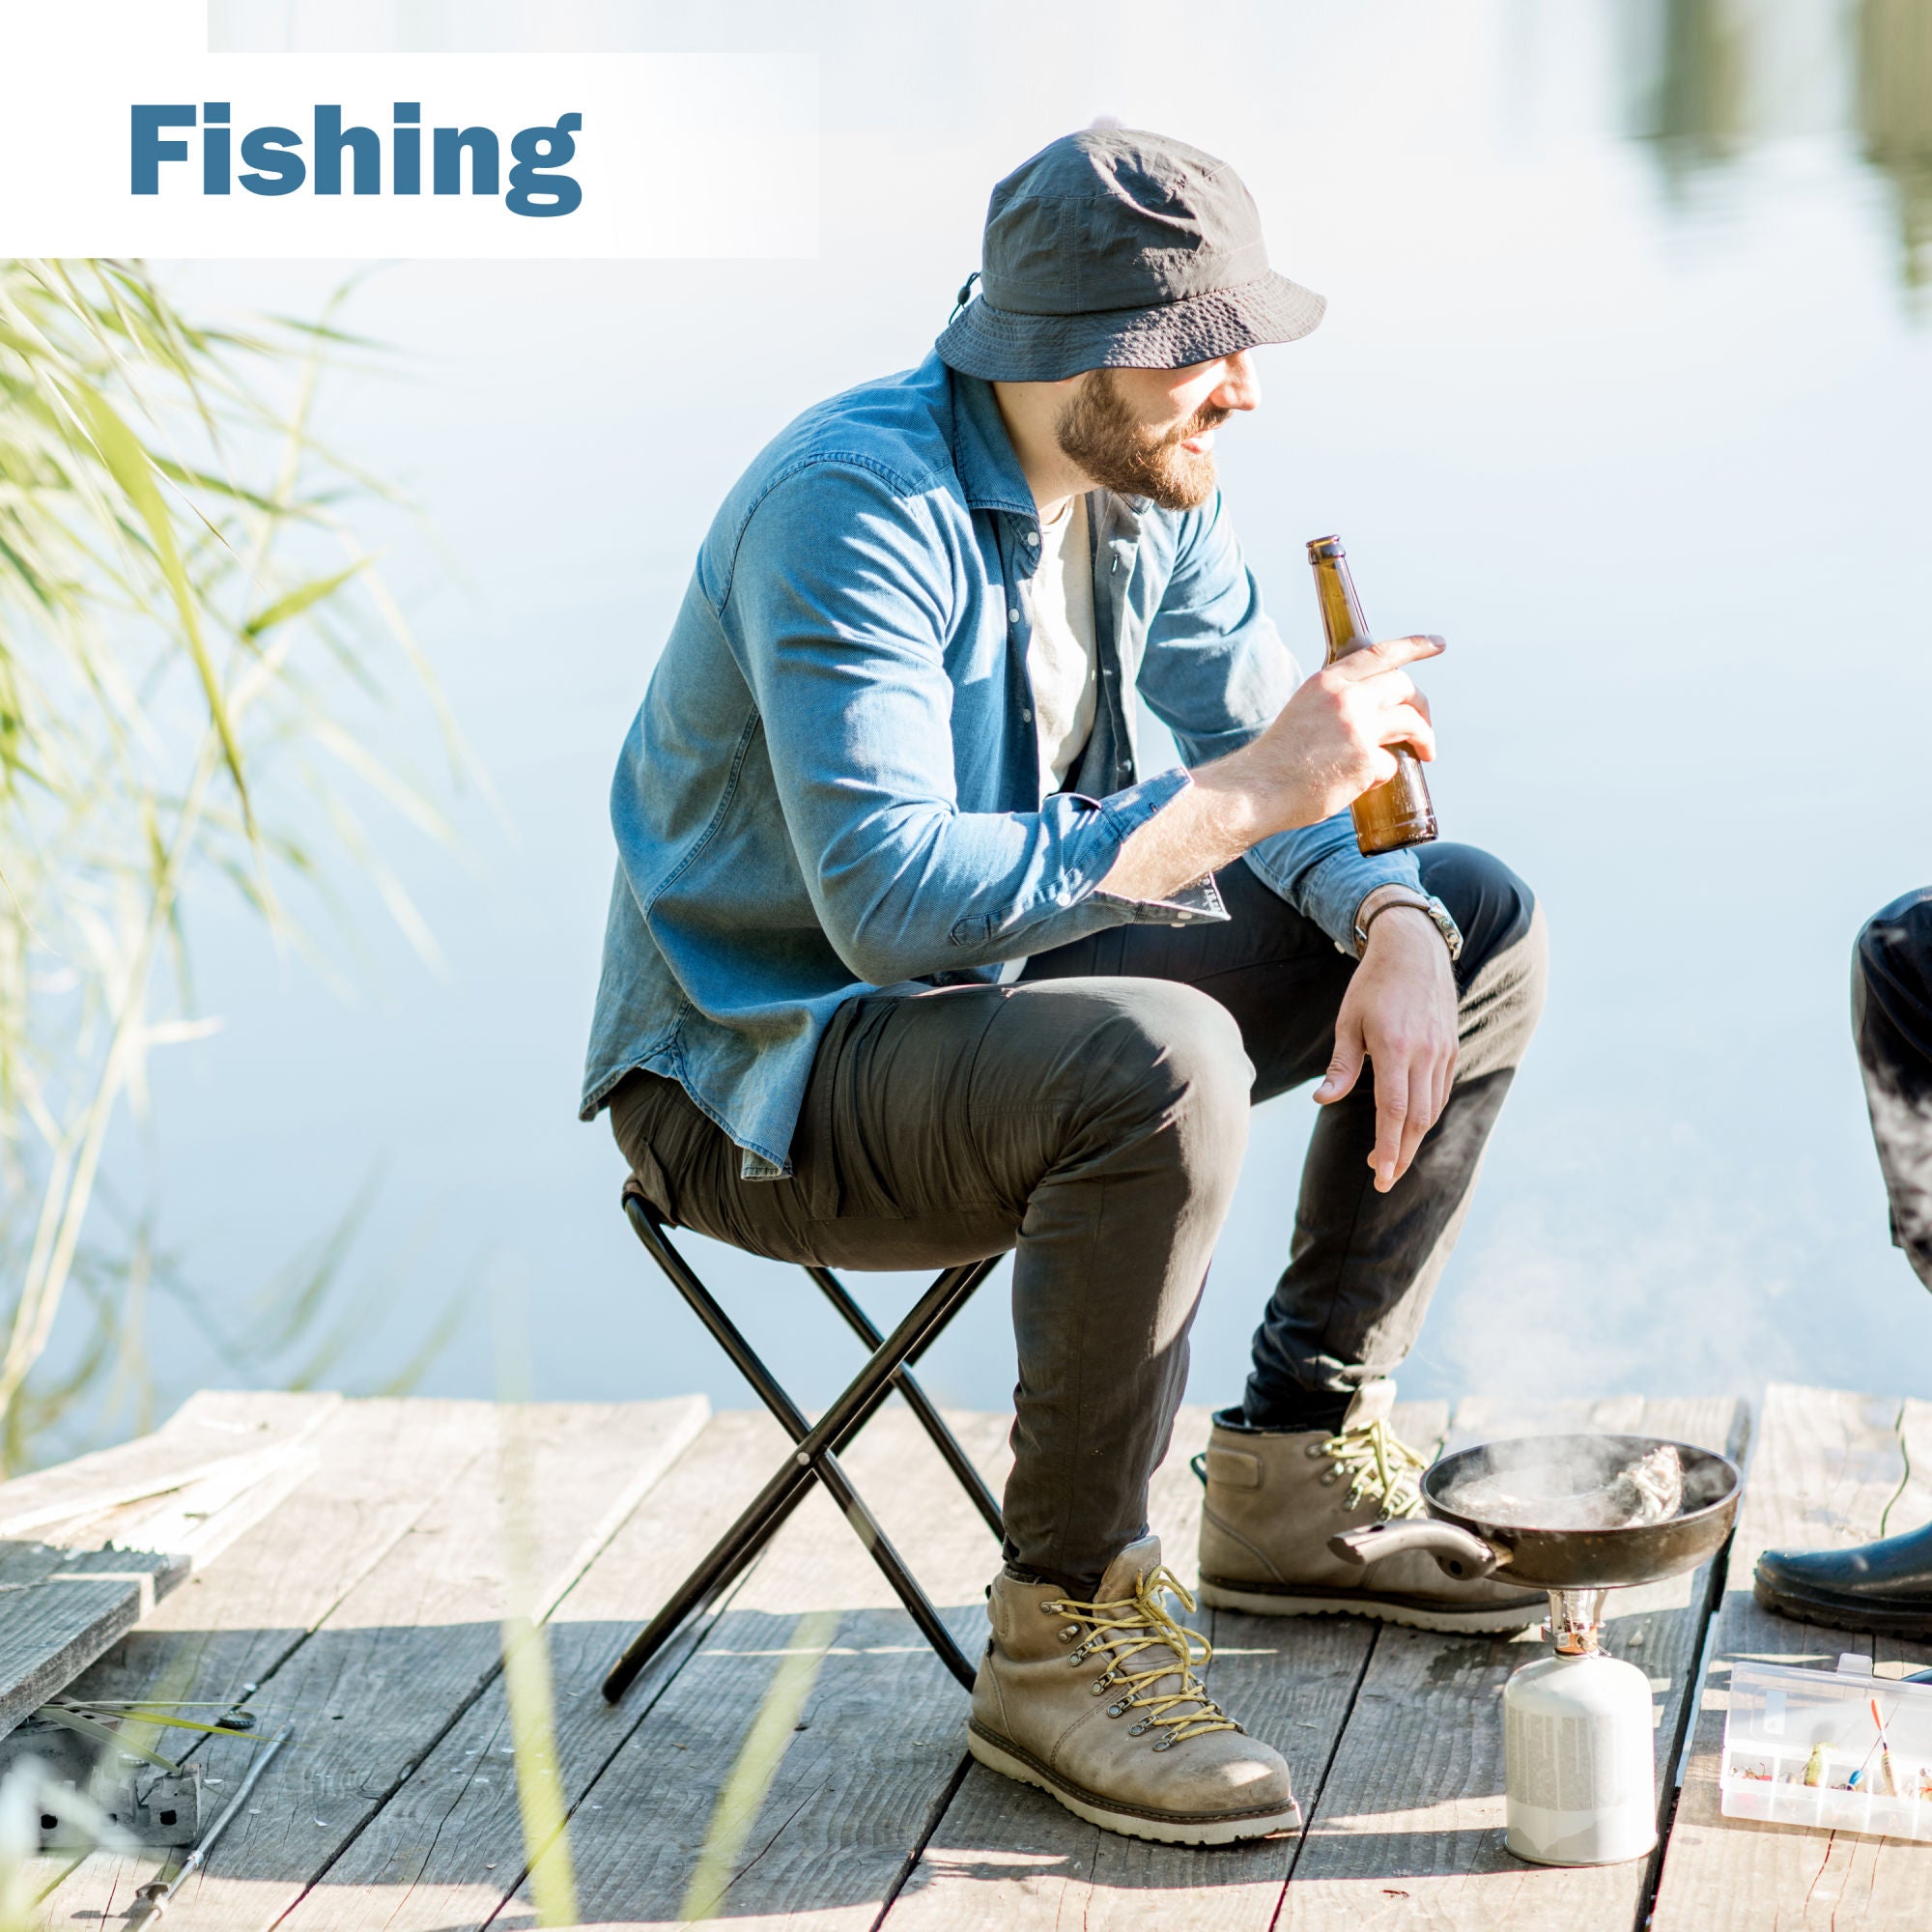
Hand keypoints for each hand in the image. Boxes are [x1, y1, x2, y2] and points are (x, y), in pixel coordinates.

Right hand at [1208, 634, 1441, 837]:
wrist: (1257, 789)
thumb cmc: (1279, 759)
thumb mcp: (1305, 712)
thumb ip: (1337, 705)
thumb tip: (1373, 716)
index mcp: (1327, 682)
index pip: (1380, 654)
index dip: (1414, 646)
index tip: (1438, 644)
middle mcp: (1345, 698)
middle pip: (1404, 688)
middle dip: (1422, 706)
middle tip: (1425, 726)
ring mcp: (1357, 728)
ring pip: (1411, 723)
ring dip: (1425, 739)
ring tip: (1426, 754)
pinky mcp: (1365, 760)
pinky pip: (1391, 764)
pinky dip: (1382, 776)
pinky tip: (1362, 784)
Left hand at [1314, 907, 1456, 1191]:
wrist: (1414, 948)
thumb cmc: (1372, 985)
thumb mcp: (1348, 1021)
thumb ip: (1340, 1065)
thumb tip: (1322, 1100)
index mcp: (1395, 1048)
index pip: (1394, 1111)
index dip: (1389, 1147)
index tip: (1382, 1175)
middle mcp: (1425, 1054)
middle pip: (1418, 1118)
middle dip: (1402, 1154)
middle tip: (1384, 1179)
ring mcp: (1442, 1052)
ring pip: (1433, 1108)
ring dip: (1415, 1137)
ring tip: (1392, 1157)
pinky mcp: (1451, 1048)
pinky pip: (1441, 1090)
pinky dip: (1426, 1113)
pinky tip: (1410, 1124)